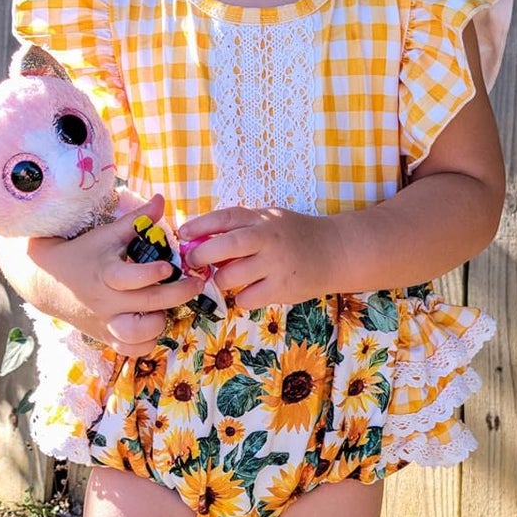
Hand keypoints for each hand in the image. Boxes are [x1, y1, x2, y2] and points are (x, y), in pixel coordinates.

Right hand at [0, 195, 198, 356]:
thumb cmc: (84, 253)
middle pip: (147, 304)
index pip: (128, 278)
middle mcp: (106, 302)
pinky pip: (131, 350)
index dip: (150, 274)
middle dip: (177, 294)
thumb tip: (162, 199)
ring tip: (167, 308)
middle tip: (195, 284)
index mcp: (105, 274)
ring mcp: (106, 323)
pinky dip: (146, 342)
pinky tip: (153, 325)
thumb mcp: (107, 234)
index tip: (169, 266)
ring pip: (138, 336)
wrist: (48, 283)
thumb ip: (137, 220)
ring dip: (159, 323)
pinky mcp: (106, 337)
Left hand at [175, 206, 343, 309]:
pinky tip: (250, 291)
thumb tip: (199, 240)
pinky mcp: (283, 288)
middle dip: (202, 255)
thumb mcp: (268, 221)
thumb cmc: (292, 235)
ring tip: (226, 279)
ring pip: (231, 277)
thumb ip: (240, 227)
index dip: (199, 225)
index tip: (182, 234)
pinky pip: (247, 298)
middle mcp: (268, 239)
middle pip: (226, 245)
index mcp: (262, 219)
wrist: (334, 251)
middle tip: (193, 262)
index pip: (225, 218)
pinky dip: (241, 298)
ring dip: (220, 280)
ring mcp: (276, 264)